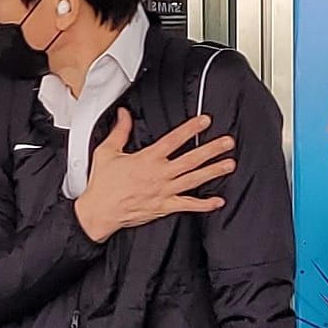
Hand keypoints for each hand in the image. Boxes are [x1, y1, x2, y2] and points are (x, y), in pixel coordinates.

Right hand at [73, 109, 235, 243]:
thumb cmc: (102, 185)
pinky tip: (217, 201)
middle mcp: (159, 175)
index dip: (191, 129)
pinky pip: (187, 206)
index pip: (174, 140)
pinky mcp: (163, 208)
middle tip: (228, 142)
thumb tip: (123, 114)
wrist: (99, 212)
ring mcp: (163, 192)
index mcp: (147, 159)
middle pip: (191, 159)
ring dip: (213, 172)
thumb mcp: (106, 152)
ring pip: (194, 180)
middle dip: (211, 149)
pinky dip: (204, 205)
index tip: (205, 121)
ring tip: (229, 164)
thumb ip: (119, 131)